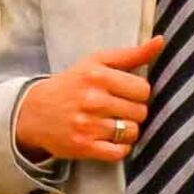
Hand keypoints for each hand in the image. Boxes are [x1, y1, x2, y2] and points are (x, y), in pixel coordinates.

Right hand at [14, 39, 162, 162]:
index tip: (122, 93)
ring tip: (109, 124)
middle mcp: (92, 100)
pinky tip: (105, 138)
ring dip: (125, 130)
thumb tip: (160, 41)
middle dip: (131, 111)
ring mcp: (88, 125)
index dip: (136, 93)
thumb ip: (131, 54)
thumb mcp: (95, 63)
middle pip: (140, 112)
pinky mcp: (84, 146)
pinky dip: (117, 148)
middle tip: (114, 109)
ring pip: (132, 132)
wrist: (32, 112)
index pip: (143, 89)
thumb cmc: (71, 85)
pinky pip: (120, 152)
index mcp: (97, 75)